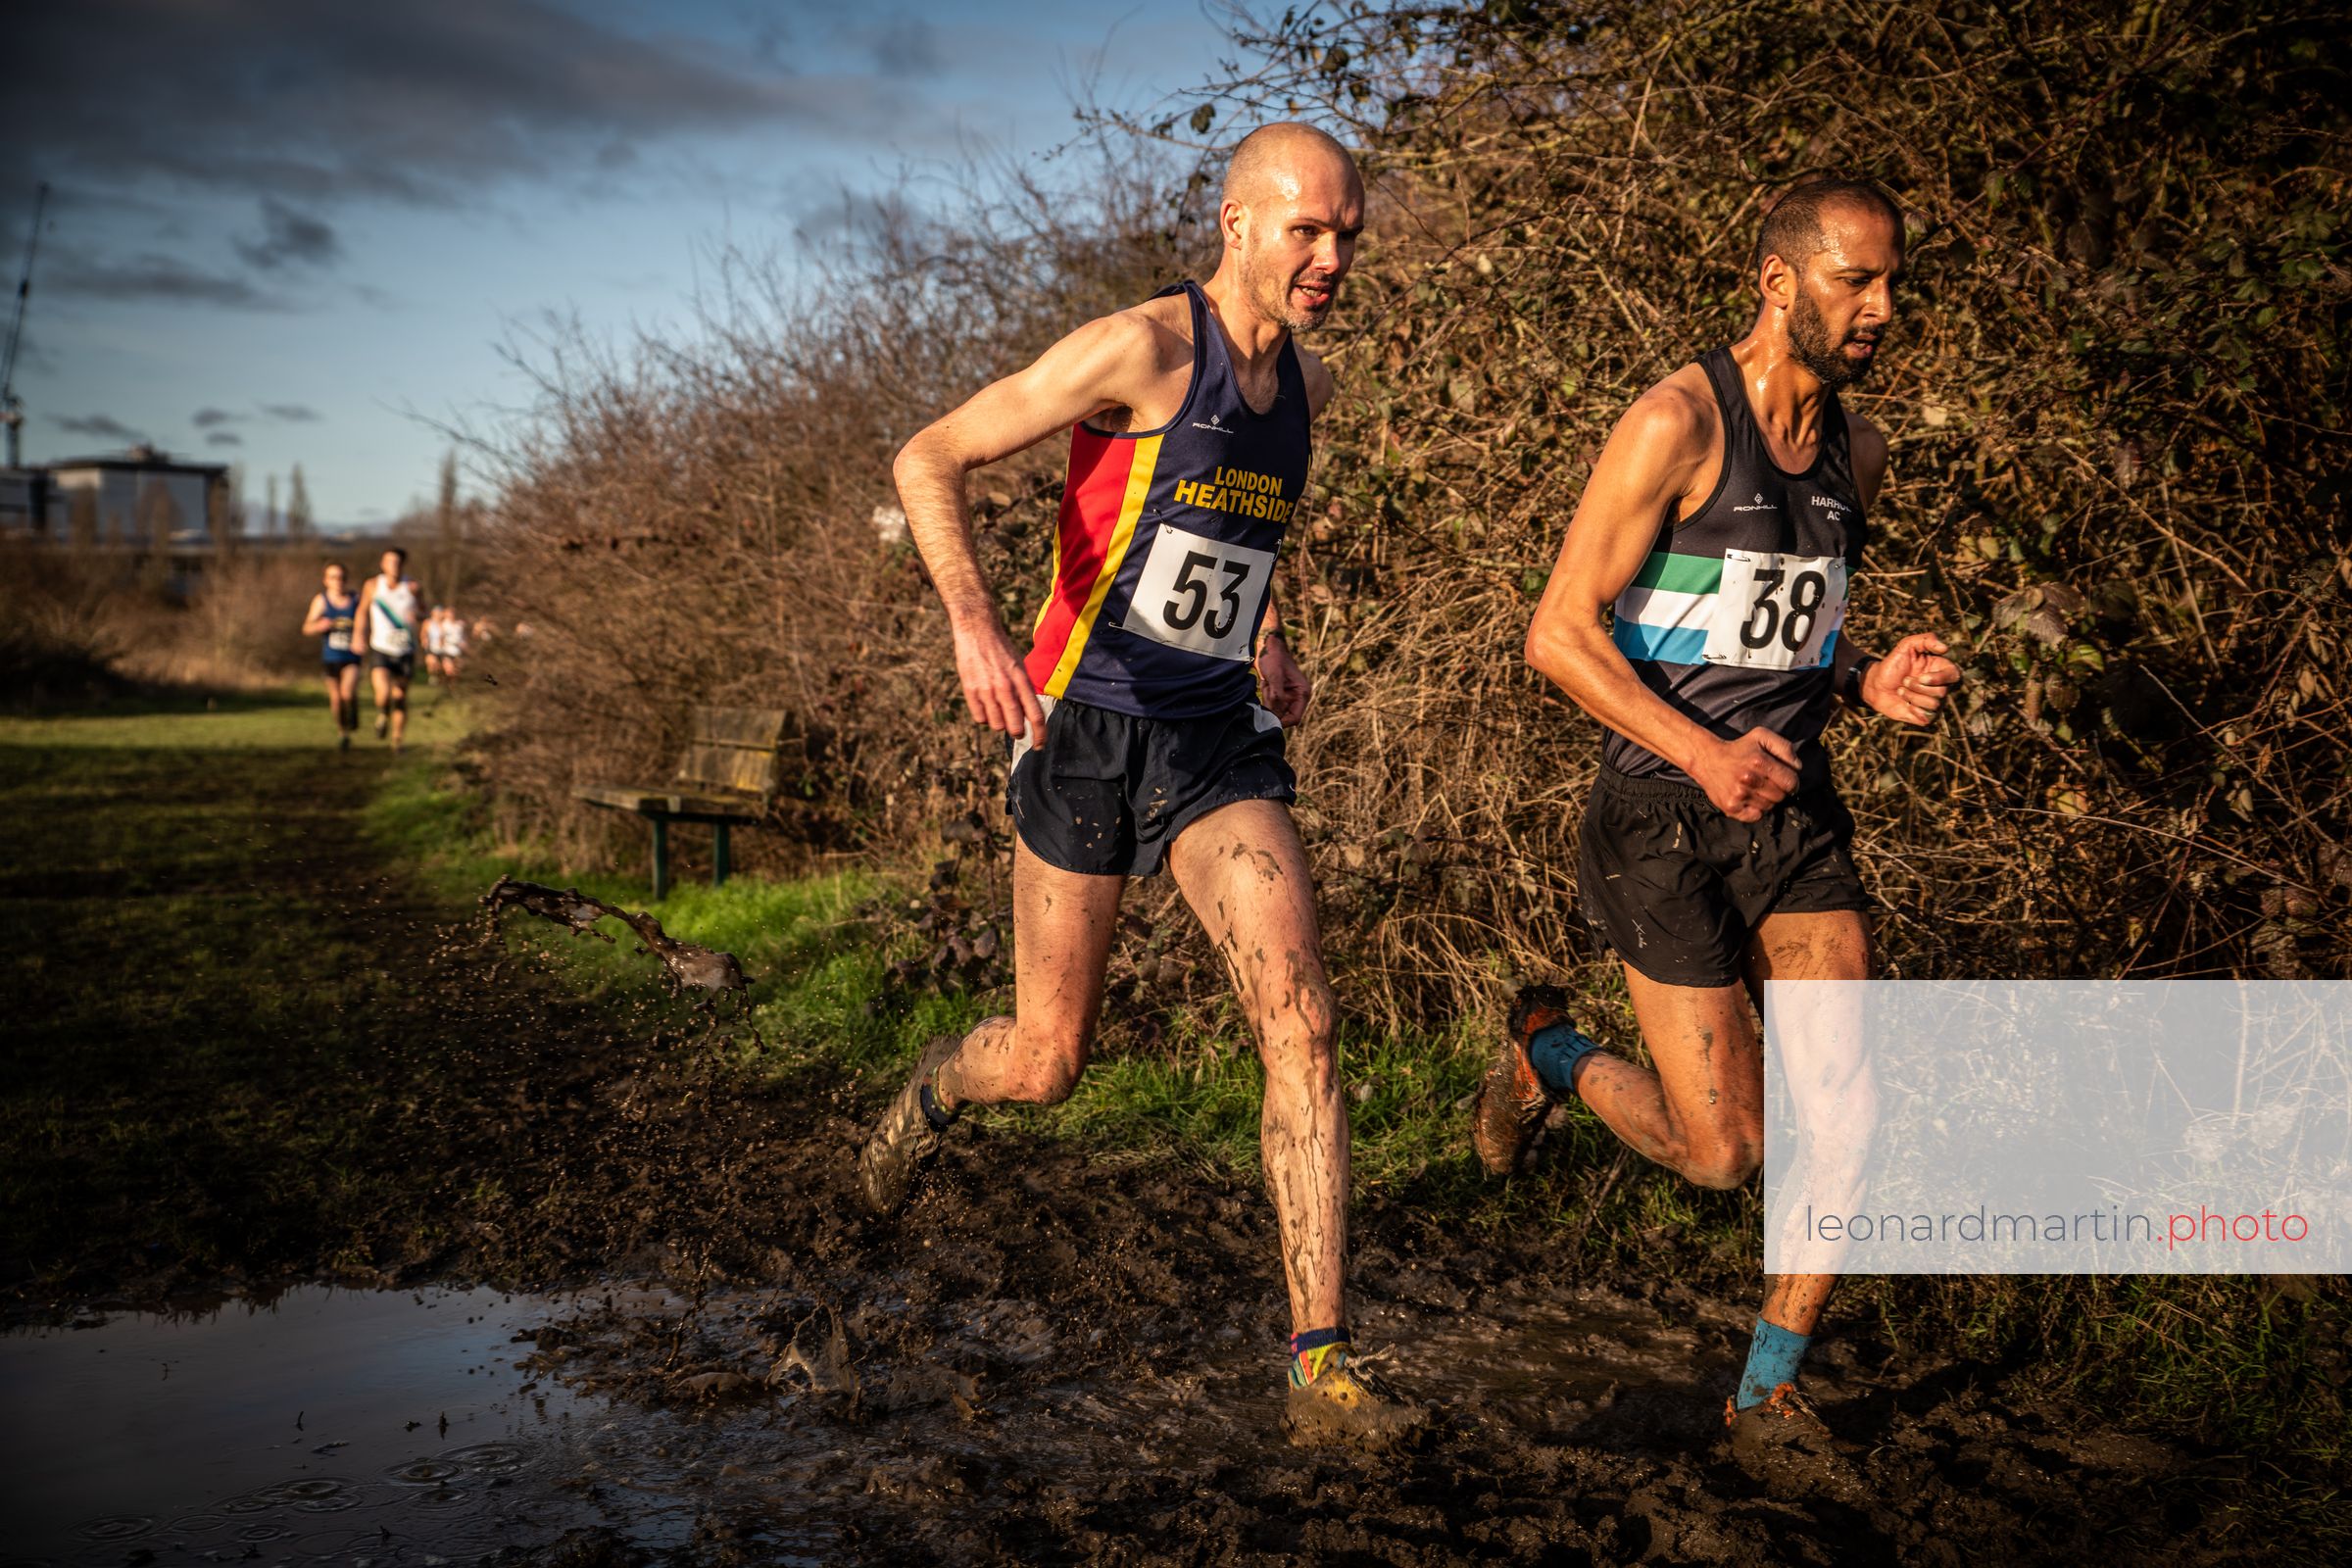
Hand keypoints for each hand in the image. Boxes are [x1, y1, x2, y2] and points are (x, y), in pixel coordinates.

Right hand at [950, 618, 1046, 743]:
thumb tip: (1028, 716)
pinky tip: (986, 706)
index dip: (1040, 735)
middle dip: (1018, 733)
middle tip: (1017, 730)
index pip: (1035, 716)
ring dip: (1000, 724)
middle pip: (1015, 727)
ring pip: (996, 725)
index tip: (1039, 745)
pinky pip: (979, 719)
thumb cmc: (1002, 650)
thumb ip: (1025, 691)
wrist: (978, 630)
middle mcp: (1005, 688)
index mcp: (1022, 681)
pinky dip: (984, 718)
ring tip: (999, 711)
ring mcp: (986, 690)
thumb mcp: (1020, 667)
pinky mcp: (970, 690)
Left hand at [1256, 634, 1311, 725]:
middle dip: (1273, 706)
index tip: (1269, 717)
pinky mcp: (1280, 694)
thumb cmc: (1274, 658)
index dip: (1282, 721)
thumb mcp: (1275, 676)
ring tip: (1268, 683)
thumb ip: (1277, 695)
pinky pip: (1271, 703)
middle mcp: (1297, 697)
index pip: (1295, 718)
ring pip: (1275, 710)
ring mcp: (1288, 696)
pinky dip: (1266, 696)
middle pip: (1283, 715)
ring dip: (1268, 699)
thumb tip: (1276, 713)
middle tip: (1268, 689)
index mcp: (1302, 693)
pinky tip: (1266, 683)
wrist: (1269, 647)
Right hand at [1690, 727, 1801, 822]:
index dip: (1792, 782)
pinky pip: (1756, 816)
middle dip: (1779, 790)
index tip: (1784, 779)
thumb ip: (1784, 747)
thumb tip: (1797, 767)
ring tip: (1756, 789)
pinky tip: (1749, 799)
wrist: (1707, 759)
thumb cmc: (1738, 748)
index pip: (1791, 782)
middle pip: (1781, 796)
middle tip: (1768, 783)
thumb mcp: (1761, 736)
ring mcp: (1739, 795)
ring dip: (1767, 799)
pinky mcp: (1731, 807)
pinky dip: (1756, 810)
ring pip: (1769, 806)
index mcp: (1760, 762)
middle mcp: (1749, 780)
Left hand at [1863, 634, 1960, 725]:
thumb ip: (1926, 639)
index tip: (1922, 677)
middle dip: (1918, 686)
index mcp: (1941, 669)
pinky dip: (1914, 710)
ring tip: (1901, 690)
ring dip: (1912, 697)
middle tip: (1904, 680)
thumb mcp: (1906, 645)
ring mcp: (1935, 702)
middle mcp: (1941, 686)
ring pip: (1934, 704)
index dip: (1940, 679)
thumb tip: (1946, 648)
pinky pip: (1929, 717)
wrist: (1875, 684)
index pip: (1955, 675)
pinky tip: (1905, 704)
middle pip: (1942, 692)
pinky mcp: (1926, 716)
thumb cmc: (1892, 664)